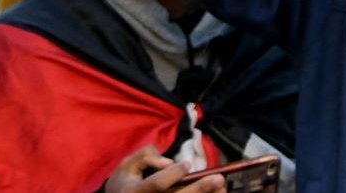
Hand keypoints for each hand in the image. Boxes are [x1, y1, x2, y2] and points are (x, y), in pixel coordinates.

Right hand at [103, 148, 225, 192]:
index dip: (173, 174)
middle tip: (218, 178)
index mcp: (135, 192)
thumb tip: (168, 162)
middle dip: (200, 188)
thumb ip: (145, 157)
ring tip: (221, 187)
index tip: (188, 164)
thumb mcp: (127, 164)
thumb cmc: (124, 183)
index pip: (157, 185)